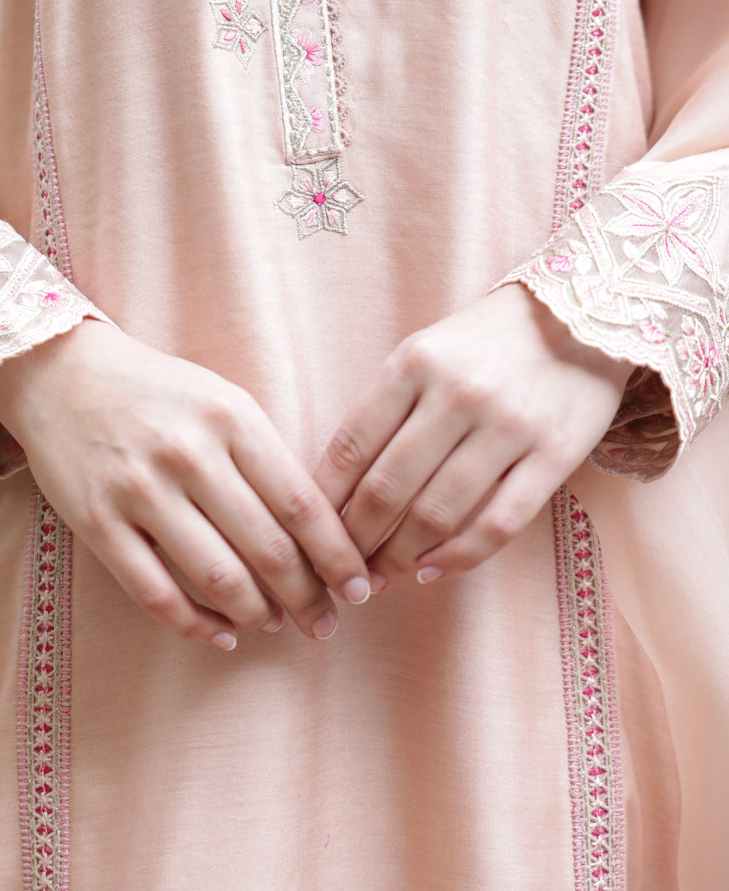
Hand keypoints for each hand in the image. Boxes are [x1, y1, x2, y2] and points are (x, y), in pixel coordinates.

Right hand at [0, 319, 371, 649]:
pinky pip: (155, 592)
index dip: (337, 557)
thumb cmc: (158, 393)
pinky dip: (196, 624)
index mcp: (231, 418)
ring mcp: (139, 489)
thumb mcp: (222, 401)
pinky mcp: (96, 521)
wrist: (61, 373)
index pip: (301, 504)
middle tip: (325, 623)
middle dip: (307, 597)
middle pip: (267, 548)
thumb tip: (319, 534)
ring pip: (217, 577)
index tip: (360, 588)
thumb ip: (266, 458)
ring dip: (257, 614)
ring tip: (275, 625)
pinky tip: (221, 633)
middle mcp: (189, 454)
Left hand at [313, 283, 634, 586]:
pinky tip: (432, 569)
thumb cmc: (482, 343)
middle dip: (357, 541)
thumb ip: (384, 409)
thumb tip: (338, 487)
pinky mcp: (554, 455)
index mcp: (413, 364)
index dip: (326, 502)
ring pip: (437, 513)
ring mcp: (508, 426)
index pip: (350, 447)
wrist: (577, 316)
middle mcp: (457, 394)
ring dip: (400, 556)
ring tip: (384, 575)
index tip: (313, 533)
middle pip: (387, 488)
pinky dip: (458, 557)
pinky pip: (498, 523)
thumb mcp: (423, 353)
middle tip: (345, 570)